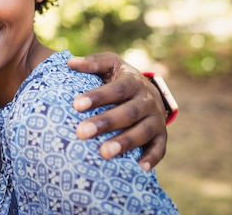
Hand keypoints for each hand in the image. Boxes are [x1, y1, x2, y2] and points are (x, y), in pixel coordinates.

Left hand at [68, 52, 167, 170]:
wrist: (147, 90)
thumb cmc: (119, 78)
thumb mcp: (109, 65)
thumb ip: (92, 63)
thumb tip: (70, 62)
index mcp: (133, 81)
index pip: (116, 89)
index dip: (97, 97)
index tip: (76, 105)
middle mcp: (147, 100)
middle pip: (128, 112)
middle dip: (105, 123)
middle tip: (82, 132)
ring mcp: (156, 119)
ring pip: (142, 131)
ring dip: (124, 143)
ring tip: (103, 153)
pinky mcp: (161, 135)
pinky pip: (159, 148)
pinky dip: (151, 158)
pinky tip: (138, 169)